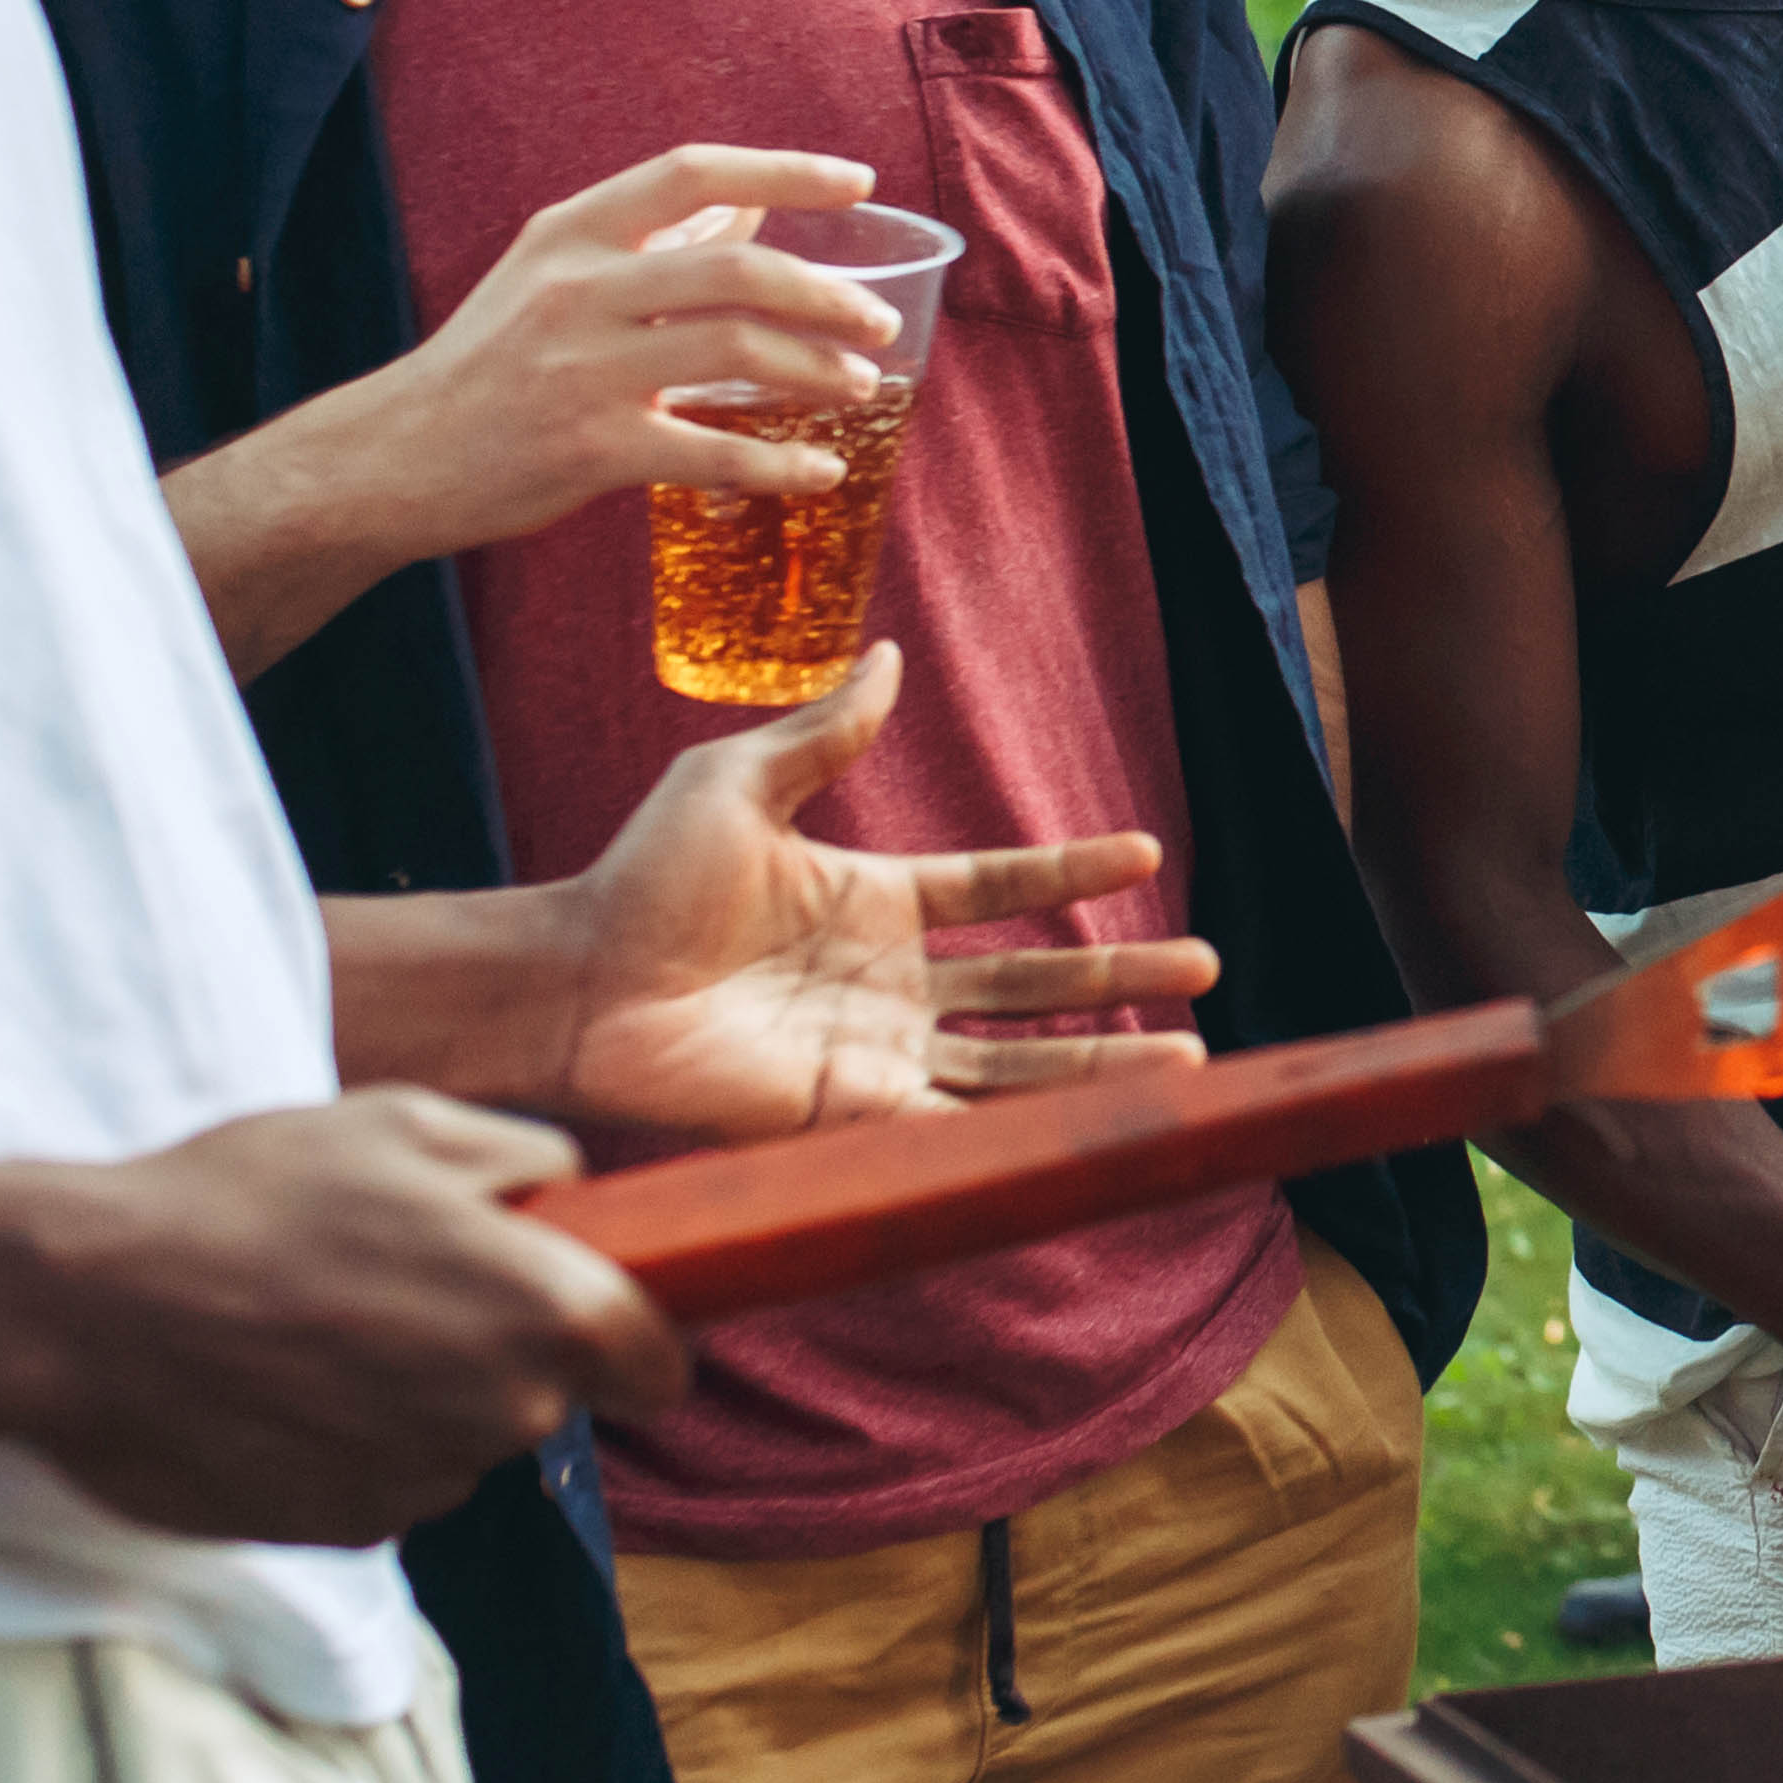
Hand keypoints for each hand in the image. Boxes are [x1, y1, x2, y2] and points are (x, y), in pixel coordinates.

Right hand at [16, 1093, 683, 1542]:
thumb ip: (524, 1160)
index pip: (657, 1365)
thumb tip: (573, 1192)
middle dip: (503, 1352)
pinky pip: (390, 1482)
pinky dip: (356, 1446)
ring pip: (466, 1441)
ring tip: (321, 1331)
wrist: (87, 1310)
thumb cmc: (248, 1199)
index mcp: (549, 1312)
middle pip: (551, 1397)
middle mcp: (509, 1414)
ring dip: (424, 1400)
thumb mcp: (406, 1126)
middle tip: (404, 1291)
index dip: (629, 1337)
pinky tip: (282, 1389)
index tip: (585, 1312)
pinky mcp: (346, 1530)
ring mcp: (427, 1483)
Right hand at [335, 145, 910, 551]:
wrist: (392, 456)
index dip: (786, 169)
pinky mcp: (591, 449)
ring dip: (818, 369)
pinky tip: (821, 469)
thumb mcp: (553, 272)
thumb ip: (653, 238)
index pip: (691, 172)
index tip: (859, 180)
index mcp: (571, 233)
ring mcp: (584, 369)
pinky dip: (780, 464)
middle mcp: (578, 289)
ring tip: (861, 386)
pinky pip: (713, 452)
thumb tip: (757, 201)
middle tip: (880, 321)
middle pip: (737, 268)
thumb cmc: (490, 359)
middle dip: (828, 294)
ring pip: (737, 350)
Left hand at [540, 645, 1219, 1140]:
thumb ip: (824, 731)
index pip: (999, 887)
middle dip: (1120, 975)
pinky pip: (959, 1123)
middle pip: (1033, 982)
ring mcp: (876, 1053)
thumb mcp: (737, 781)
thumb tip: (887, 654)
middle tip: (1206, 964)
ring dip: (1103, 1060)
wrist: (576, 983)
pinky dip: (1029, 1128)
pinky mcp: (852, 1115)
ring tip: (1192, 1054)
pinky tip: (1096, 1123)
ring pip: (1018, 1060)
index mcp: (874, 901)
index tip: (1144, 853)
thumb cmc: (640, 879)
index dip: (1070, 872)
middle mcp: (889, 983)